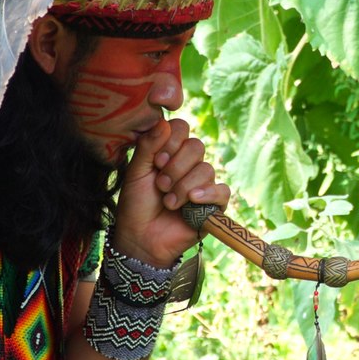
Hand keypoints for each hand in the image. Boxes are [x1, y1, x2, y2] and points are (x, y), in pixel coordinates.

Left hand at [111, 119, 230, 267]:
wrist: (141, 238)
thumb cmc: (136, 204)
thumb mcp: (136, 172)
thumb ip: (148, 146)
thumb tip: (163, 122)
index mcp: (170, 152)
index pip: (182, 129)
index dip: (172, 141)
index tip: (157, 160)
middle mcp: (189, 164)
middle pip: (196, 146)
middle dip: (176, 167)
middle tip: (160, 185)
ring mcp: (203, 183)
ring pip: (206, 169)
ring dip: (183, 187)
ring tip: (169, 202)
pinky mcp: (214, 204)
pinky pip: (222, 190)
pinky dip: (207, 194)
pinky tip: (192, 201)